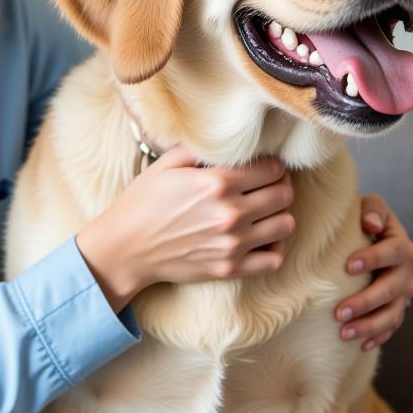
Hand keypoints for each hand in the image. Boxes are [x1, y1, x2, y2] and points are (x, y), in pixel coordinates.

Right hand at [76, 147, 294, 311]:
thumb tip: (228, 143)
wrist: (126, 248)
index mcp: (216, 183)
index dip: (271, 164)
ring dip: (280, 214)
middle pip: (283, 195)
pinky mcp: (230, 268)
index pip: (271, 168)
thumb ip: (200, 150)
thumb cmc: (143, 203)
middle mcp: (230, 213)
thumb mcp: (165, 164)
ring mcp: (232, 244)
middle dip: (280, 185)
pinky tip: (263, 237)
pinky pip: (274, 259)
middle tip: (268, 185)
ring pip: (285, 225)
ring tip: (266, 210)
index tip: (264, 166)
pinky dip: (276, 246)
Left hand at [335, 194, 412, 350]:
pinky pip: (390, 327)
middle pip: (392, 290)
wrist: (369, 239)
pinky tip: (359, 345)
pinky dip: (377, 336)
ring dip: (370, 326)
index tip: (347, 266)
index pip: (393, 252)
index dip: (373, 259)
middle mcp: (407, 272)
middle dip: (366, 302)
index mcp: (402, 246)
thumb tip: (370, 224)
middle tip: (339, 313)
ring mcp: (404, 294)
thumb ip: (372, 209)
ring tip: (343, 333)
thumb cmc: (363, 221)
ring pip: (393, 315)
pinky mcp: (396, 309)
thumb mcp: (369, 207)